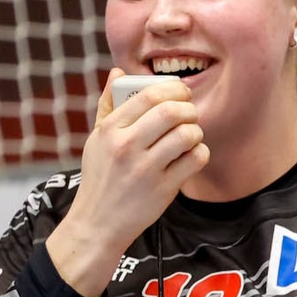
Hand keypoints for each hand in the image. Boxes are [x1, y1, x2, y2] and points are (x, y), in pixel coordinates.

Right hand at [45, 71, 209, 296]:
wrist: (98, 223)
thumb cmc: (101, 177)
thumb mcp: (96, 139)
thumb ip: (108, 105)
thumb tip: (118, 73)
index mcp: (110, 130)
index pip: (147, 96)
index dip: (172, 89)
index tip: (181, 92)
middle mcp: (126, 147)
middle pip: (171, 111)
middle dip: (189, 108)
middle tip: (190, 114)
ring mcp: (145, 169)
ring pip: (187, 134)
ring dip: (196, 132)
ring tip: (190, 136)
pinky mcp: (163, 189)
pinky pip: (195, 159)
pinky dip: (200, 153)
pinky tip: (192, 156)